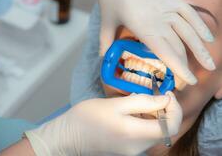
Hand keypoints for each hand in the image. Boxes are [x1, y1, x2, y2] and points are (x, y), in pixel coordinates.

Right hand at [25, 92, 181, 155]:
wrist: (69, 136)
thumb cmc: (87, 117)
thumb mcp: (115, 103)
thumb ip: (142, 101)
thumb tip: (165, 100)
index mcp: (135, 134)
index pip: (171, 126)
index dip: (175, 108)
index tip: (166, 93)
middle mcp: (138, 147)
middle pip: (166, 131)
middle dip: (166, 111)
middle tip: (155, 94)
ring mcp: (134, 151)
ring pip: (157, 133)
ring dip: (156, 115)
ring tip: (142, 101)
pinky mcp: (128, 149)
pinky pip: (146, 135)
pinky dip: (146, 121)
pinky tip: (134, 111)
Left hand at [95, 0, 214, 84]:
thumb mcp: (106, 20)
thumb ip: (105, 42)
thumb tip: (102, 59)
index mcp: (145, 28)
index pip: (167, 54)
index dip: (180, 69)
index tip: (188, 82)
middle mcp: (162, 20)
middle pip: (180, 47)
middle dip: (187, 65)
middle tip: (192, 79)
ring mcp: (171, 8)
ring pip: (191, 33)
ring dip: (201, 50)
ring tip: (210, 65)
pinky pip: (192, 15)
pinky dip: (201, 27)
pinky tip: (208, 38)